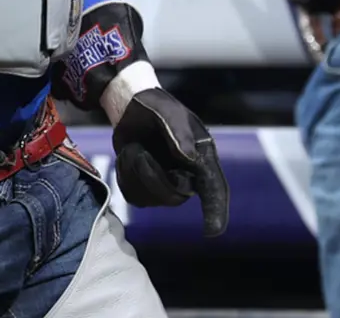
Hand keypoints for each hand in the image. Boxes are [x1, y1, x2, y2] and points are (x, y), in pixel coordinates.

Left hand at [111, 88, 229, 236]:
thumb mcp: (167, 112)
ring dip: (134, 172)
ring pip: (152, 199)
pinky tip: (127, 156)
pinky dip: (125, 175)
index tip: (212, 231)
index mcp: (202, 156)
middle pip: (175, 196)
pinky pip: (134, 196)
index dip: (215, 211)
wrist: (131, 107)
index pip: (214, 189)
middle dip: (151, 177)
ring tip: (133, 148)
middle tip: (136, 150)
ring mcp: (166, 185)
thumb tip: (190, 161)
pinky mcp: (145, 189)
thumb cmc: (155, 107)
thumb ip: (178, 133)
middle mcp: (188, 175)